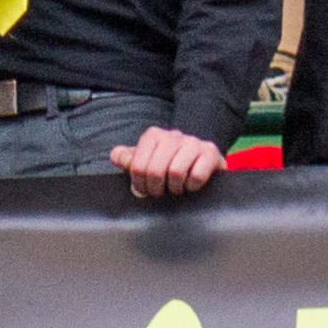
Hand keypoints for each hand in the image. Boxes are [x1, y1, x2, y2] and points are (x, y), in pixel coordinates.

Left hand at [109, 125, 227, 200]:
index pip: (138, 166)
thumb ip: (128, 159)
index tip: (144, 190)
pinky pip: (197, 176)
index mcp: (153, 135)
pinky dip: (191, 187)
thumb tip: (116, 156)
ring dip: (175, 188)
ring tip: (175, 189)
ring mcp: (193, 142)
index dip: (139, 184)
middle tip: (160, 193)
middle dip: (156, 189)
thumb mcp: (146, 161)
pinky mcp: (210, 152)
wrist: (201, 161)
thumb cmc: (168, 164)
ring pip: (176, 172)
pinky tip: (190, 185)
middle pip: (155, 170)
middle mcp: (173, 135)